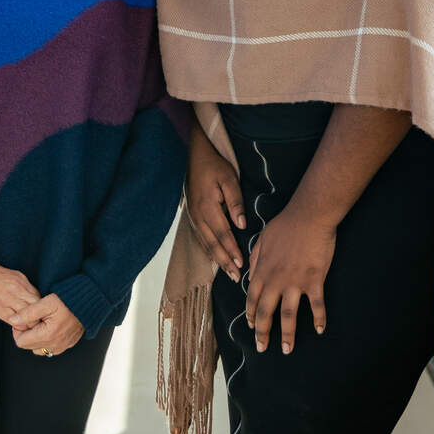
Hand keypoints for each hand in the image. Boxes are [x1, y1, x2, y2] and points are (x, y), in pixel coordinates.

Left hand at [9, 293, 84, 355]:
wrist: (89, 300)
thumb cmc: (67, 299)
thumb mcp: (45, 302)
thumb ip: (27, 313)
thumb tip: (12, 320)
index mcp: (48, 335)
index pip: (21, 342)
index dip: (18, 330)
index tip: (22, 318)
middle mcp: (55, 344)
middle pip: (29, 347)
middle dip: (27, 333)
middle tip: (31, 318)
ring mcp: (63, 346)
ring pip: (39, 349)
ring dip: (36, 338)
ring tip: (41, 323)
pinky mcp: (69, 344)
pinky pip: (51, 348)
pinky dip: (47, 340)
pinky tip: (50, 327)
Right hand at [186, 122, 245, 281]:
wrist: (194, 155)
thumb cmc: (214, 165)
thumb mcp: (229, 178)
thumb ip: (235, 201)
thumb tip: (242, 224)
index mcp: (208, 207)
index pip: (223, 234)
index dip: (232, 250)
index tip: (241, 264)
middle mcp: (198, 215)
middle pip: (213, 244)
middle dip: (225, 261)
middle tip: (236, 277)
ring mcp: (193, 216)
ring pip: (205, 243)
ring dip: (217, 259)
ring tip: (228, 272)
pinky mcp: (192, 215)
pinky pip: (200, 237)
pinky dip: (208, 250)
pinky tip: (214, 258)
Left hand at [246, 203, 334, 354]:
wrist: (309, 216)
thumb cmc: (285, 224)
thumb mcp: (262, 239)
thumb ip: (255, 258)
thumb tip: (249, 274)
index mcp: (262, 270)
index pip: (252, 298)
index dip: (251, 315)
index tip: (252, 327)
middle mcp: (276, 280)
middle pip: (266, 312)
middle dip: (263, 333)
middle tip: (262, 348)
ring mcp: (295, 282)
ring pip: (289, 315)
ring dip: (288, 334)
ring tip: (287, 349)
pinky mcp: (314, 280)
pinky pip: (317, 305)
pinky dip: (319, 318)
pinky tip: (319, 329)